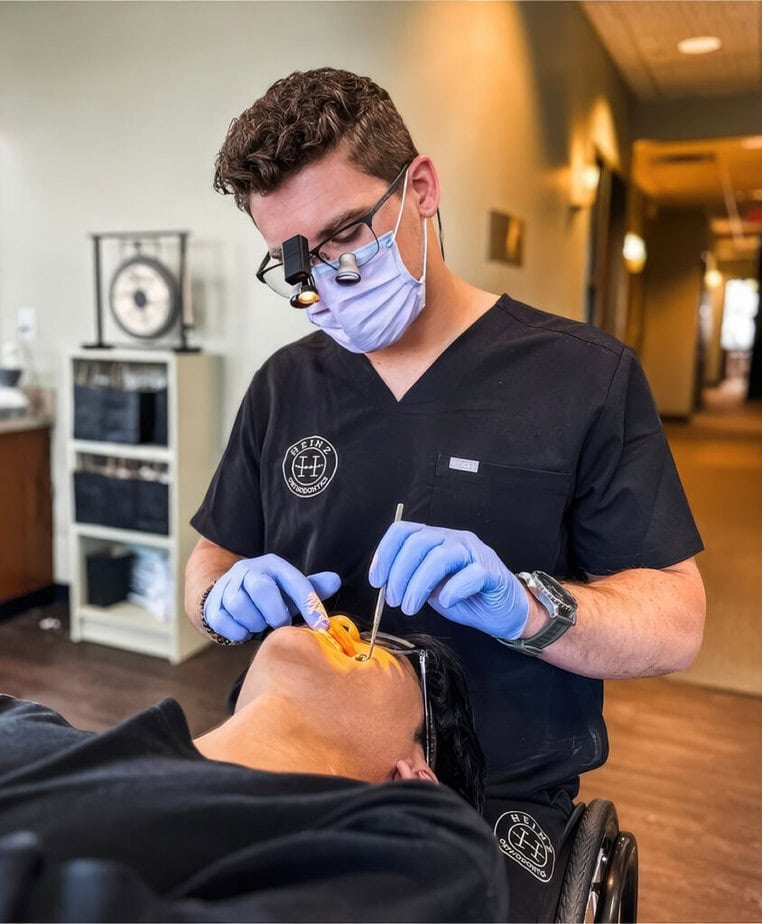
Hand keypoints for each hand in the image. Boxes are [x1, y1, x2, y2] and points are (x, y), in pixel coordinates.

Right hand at [204, 554, 340, 642]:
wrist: (228, 593)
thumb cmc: (269, 594)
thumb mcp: (290, 588)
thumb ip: (312, 588)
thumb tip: (336, 580)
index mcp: (273, 565)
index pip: (295, 582)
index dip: (310, 605)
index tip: (321, 626)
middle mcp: (248, 571)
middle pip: (262, 589)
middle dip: (275, 613)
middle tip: (280, 623)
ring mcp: (228, 587)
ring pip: (240, 606)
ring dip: (255, 623)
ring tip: (261, 624)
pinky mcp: (213, 605)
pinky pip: (224, 621)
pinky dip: (238, 632)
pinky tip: (245, 630)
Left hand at [369, 522, 528, 639]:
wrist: (504, 612)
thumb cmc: (466, 597)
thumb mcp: (431, 588)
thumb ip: (411, 580)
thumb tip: (386, 585)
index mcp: (436, 539)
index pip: (404, 531)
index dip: (385, 553)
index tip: (377, 580)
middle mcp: (454, 539)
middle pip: (419, 542)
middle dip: (400, 573)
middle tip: (393, 600)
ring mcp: (475, 553)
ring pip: (441, 556)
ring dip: (419, 584)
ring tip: (410, 607)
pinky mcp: (492, 572)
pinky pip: (470, 574)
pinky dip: (453, 589)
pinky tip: (446, 603)